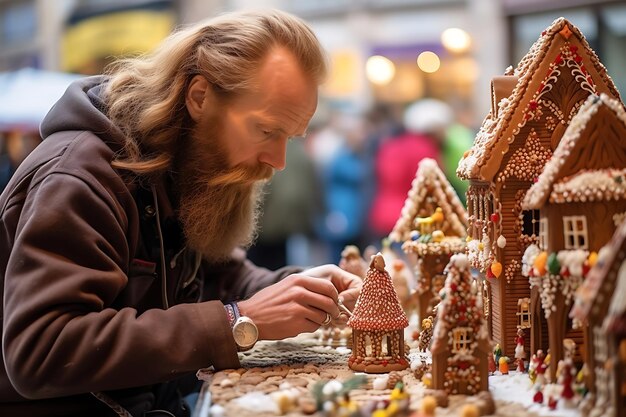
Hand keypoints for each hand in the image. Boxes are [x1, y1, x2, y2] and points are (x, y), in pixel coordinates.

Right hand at [237, 265, 360, 340]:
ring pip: (323, 316)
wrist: (249, 317)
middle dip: (333, 311)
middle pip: (329, 302)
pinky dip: (311, 328)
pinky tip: (300, 325)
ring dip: (321, 321)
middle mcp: (299, 292)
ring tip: (310, 320)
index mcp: (298, 280)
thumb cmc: (268, 302)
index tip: (334, 301)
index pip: (328, 286)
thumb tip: (328, 293)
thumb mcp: (286, 286)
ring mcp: (298, 308)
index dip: (335, 296)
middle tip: (332, 315)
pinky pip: (314, 327)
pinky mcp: (296, 323)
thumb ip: (305, 287)